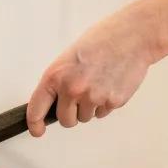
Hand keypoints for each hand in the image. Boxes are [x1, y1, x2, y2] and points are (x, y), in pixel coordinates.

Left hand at [25, 0, 163, 134]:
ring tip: (99, 82)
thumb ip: (60, 81)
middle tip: (81, 95)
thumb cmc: (102, 41)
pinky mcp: (112, 102)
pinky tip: (110, 83)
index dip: (35, 124)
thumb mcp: (70, 57)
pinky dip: (105, 103)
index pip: (37, 108)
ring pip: (85, 117)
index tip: (37, 130)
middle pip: (65, 120)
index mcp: (56, 75)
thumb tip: (56, 103)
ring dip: (90, 107)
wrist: (131, 37)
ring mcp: (93, 97)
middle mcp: (72, 89)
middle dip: (71, 113)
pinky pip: (102, 113)